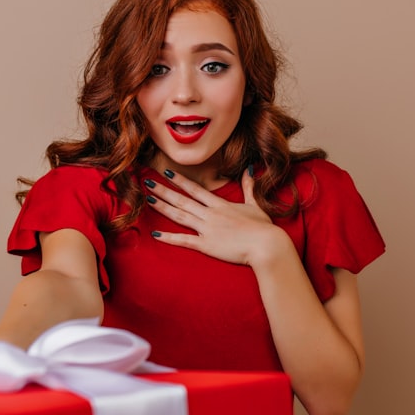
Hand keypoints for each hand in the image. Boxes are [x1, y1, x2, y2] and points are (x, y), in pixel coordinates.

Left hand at [146, 168, 287, 266]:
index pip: (195, 190)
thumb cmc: (263, 228)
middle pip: (182, 200)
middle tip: (147, 182)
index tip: (166, 172)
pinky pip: (184, 240)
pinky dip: (169, 237)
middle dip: (163, 190)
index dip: (179, 181)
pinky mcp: (207, 245)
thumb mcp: (255, 204)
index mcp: (221, 205)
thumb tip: (249, 169)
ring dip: (163, 207)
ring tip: (148, 199)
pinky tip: (155, 234)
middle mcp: (211, 214)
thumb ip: (249, 187)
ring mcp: (207, 229)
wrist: (267, 245)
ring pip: (180, 216)